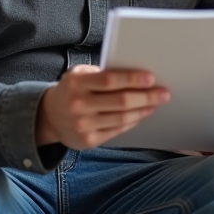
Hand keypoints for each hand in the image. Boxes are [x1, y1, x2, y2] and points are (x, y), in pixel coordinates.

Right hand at [36, 65, 169, 149]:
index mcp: (77, 83)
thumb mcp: (80, 75)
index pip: (109, 80)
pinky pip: (117, 130)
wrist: (49, 117)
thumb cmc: (72, 90)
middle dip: (146, 96)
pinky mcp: (88, 141)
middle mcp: (79, 105)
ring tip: (156, 103)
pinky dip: (133, 121)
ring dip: (143, 110)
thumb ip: (102, 73)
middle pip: (120, 101)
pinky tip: (142, 114)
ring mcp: (83, 125)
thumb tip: (136, 74)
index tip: (151, 78)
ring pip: (122, 118)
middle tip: (163, 93)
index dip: (132, 79)